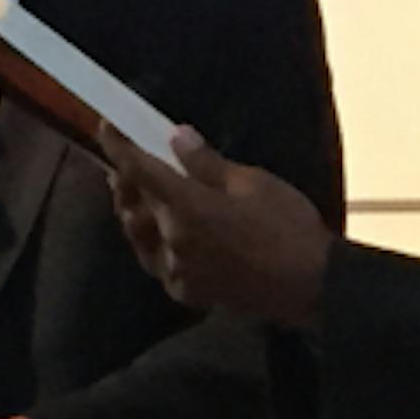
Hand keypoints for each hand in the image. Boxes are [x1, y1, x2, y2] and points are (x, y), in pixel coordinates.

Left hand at [106, 125, 331, 327]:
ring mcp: (177, 271)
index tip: (106, 127)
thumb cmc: (290, 227)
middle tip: (123, 164)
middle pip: (133, 205)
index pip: (139, 170)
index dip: (118, 146)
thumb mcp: (254, 184)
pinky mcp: (188, 292)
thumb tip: (176, 137)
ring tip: (134, 197)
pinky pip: (157, 264)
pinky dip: (153, 245)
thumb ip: (208, 164)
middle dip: (124, 181)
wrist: (313, 285)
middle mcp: (172, 240)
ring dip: (133, 214)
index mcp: (187, 207)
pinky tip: (162, 237)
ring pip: (138, 238)